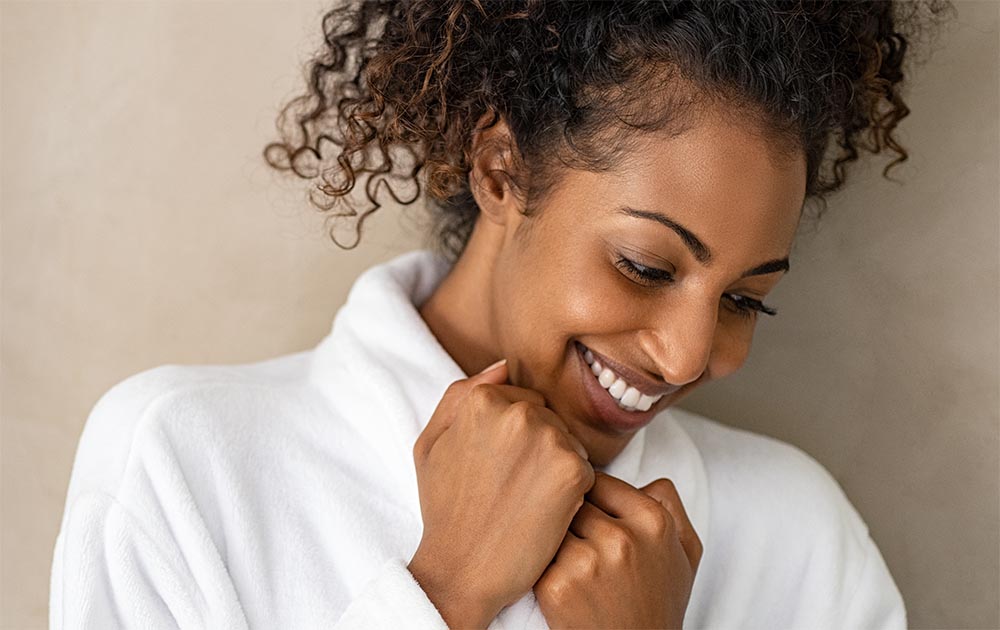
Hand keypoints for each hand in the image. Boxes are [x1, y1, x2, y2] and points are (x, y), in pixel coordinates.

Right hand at [408, 359, 595, 627]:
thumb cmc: (445, 509)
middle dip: (540, 448)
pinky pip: (586, 469)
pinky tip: (546, 513)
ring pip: (569, 442)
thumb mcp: (430, 443)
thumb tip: (502, 367)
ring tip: (528, 502)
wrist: (461, 570)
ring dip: (557, 468)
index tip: (500, 469)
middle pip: (550, 418)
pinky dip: (573, 492)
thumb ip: (460, 395)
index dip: (516, 439)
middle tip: (513, 489)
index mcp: (481, 399)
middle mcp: (516, 411)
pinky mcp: (571, 470)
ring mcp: (547, 438)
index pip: (524, 401)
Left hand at [533, 471, 702, 629]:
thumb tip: (646, 478)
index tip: (590, 519)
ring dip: (552, 538)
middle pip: (571, 501)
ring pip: (551, 524)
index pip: (599, 480)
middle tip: (577, 541)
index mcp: (654, 522)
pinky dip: (539, 564)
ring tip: (566, 560)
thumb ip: (671, 506)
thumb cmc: (658, 605)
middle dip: (569, 517)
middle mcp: (622, 538)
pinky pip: (536, 554)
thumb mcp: (686, 554)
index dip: (590, 500)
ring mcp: (587, 562)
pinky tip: (555, 579)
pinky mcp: (556, 587)